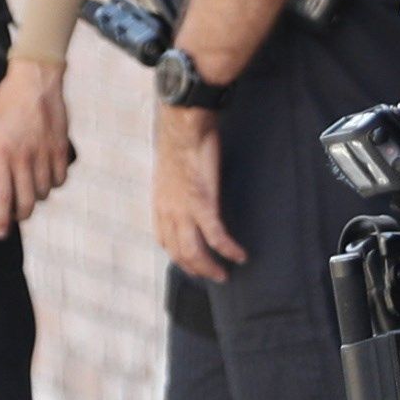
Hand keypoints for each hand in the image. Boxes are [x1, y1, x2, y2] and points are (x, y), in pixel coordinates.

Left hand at [0, 54, 74, 233]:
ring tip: (31, 191)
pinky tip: (47, 177)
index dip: (0, 219)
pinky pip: (59, 178)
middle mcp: (23, 157)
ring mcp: (44, 153)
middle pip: (27, 201)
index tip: (0, 232)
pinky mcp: (60, 148)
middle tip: (17, 214)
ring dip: (37, 197)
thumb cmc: (8, 100)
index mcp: (1, 152)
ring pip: (44, 192)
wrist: (36, 79)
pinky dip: (53, 183)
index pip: (1, 195)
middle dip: (22, 214)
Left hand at [150, 101, 243, 279]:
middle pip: (178, 252)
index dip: (177, 255)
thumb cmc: (183, 139)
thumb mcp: (173, 167)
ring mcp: (183, 208)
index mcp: (160, 202)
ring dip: (210, 267)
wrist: (184, 123)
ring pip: (194, 251)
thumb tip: (186, 186)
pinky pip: (215, 235)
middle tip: (213, 275)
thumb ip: (177, 183)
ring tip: (224, 274)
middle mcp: (167, 210)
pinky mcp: (202, 202)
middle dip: (196, 268)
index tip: (192, 261)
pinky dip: (227, 249)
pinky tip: (239, 256)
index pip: (164, 240)